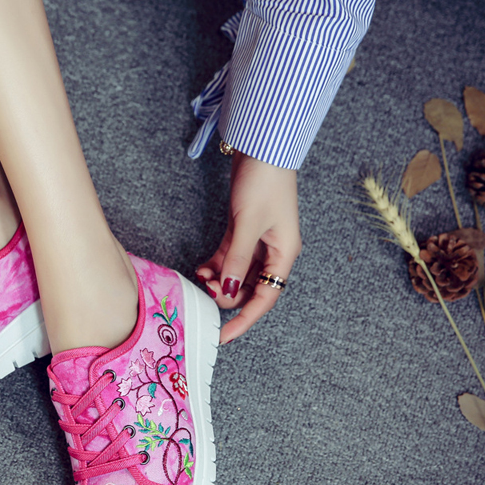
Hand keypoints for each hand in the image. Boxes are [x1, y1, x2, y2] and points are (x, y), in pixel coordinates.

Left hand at [196, 150, 300, 343]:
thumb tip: (229, 290)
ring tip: (200, 277)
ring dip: (219, 280)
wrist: (261, 147)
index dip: (244, 321)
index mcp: (284, 254)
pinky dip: (216, 266)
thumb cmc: (264, 182)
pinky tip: (200, 268)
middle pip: (250, 289)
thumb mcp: (247, 224)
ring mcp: (258, 242)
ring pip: (238, 275)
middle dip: (227, 295)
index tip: (222, 336)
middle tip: (205, 289)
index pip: (265, 299)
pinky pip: (229, 258)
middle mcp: (274, 252)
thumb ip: (237, 260)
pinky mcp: (243, 230)